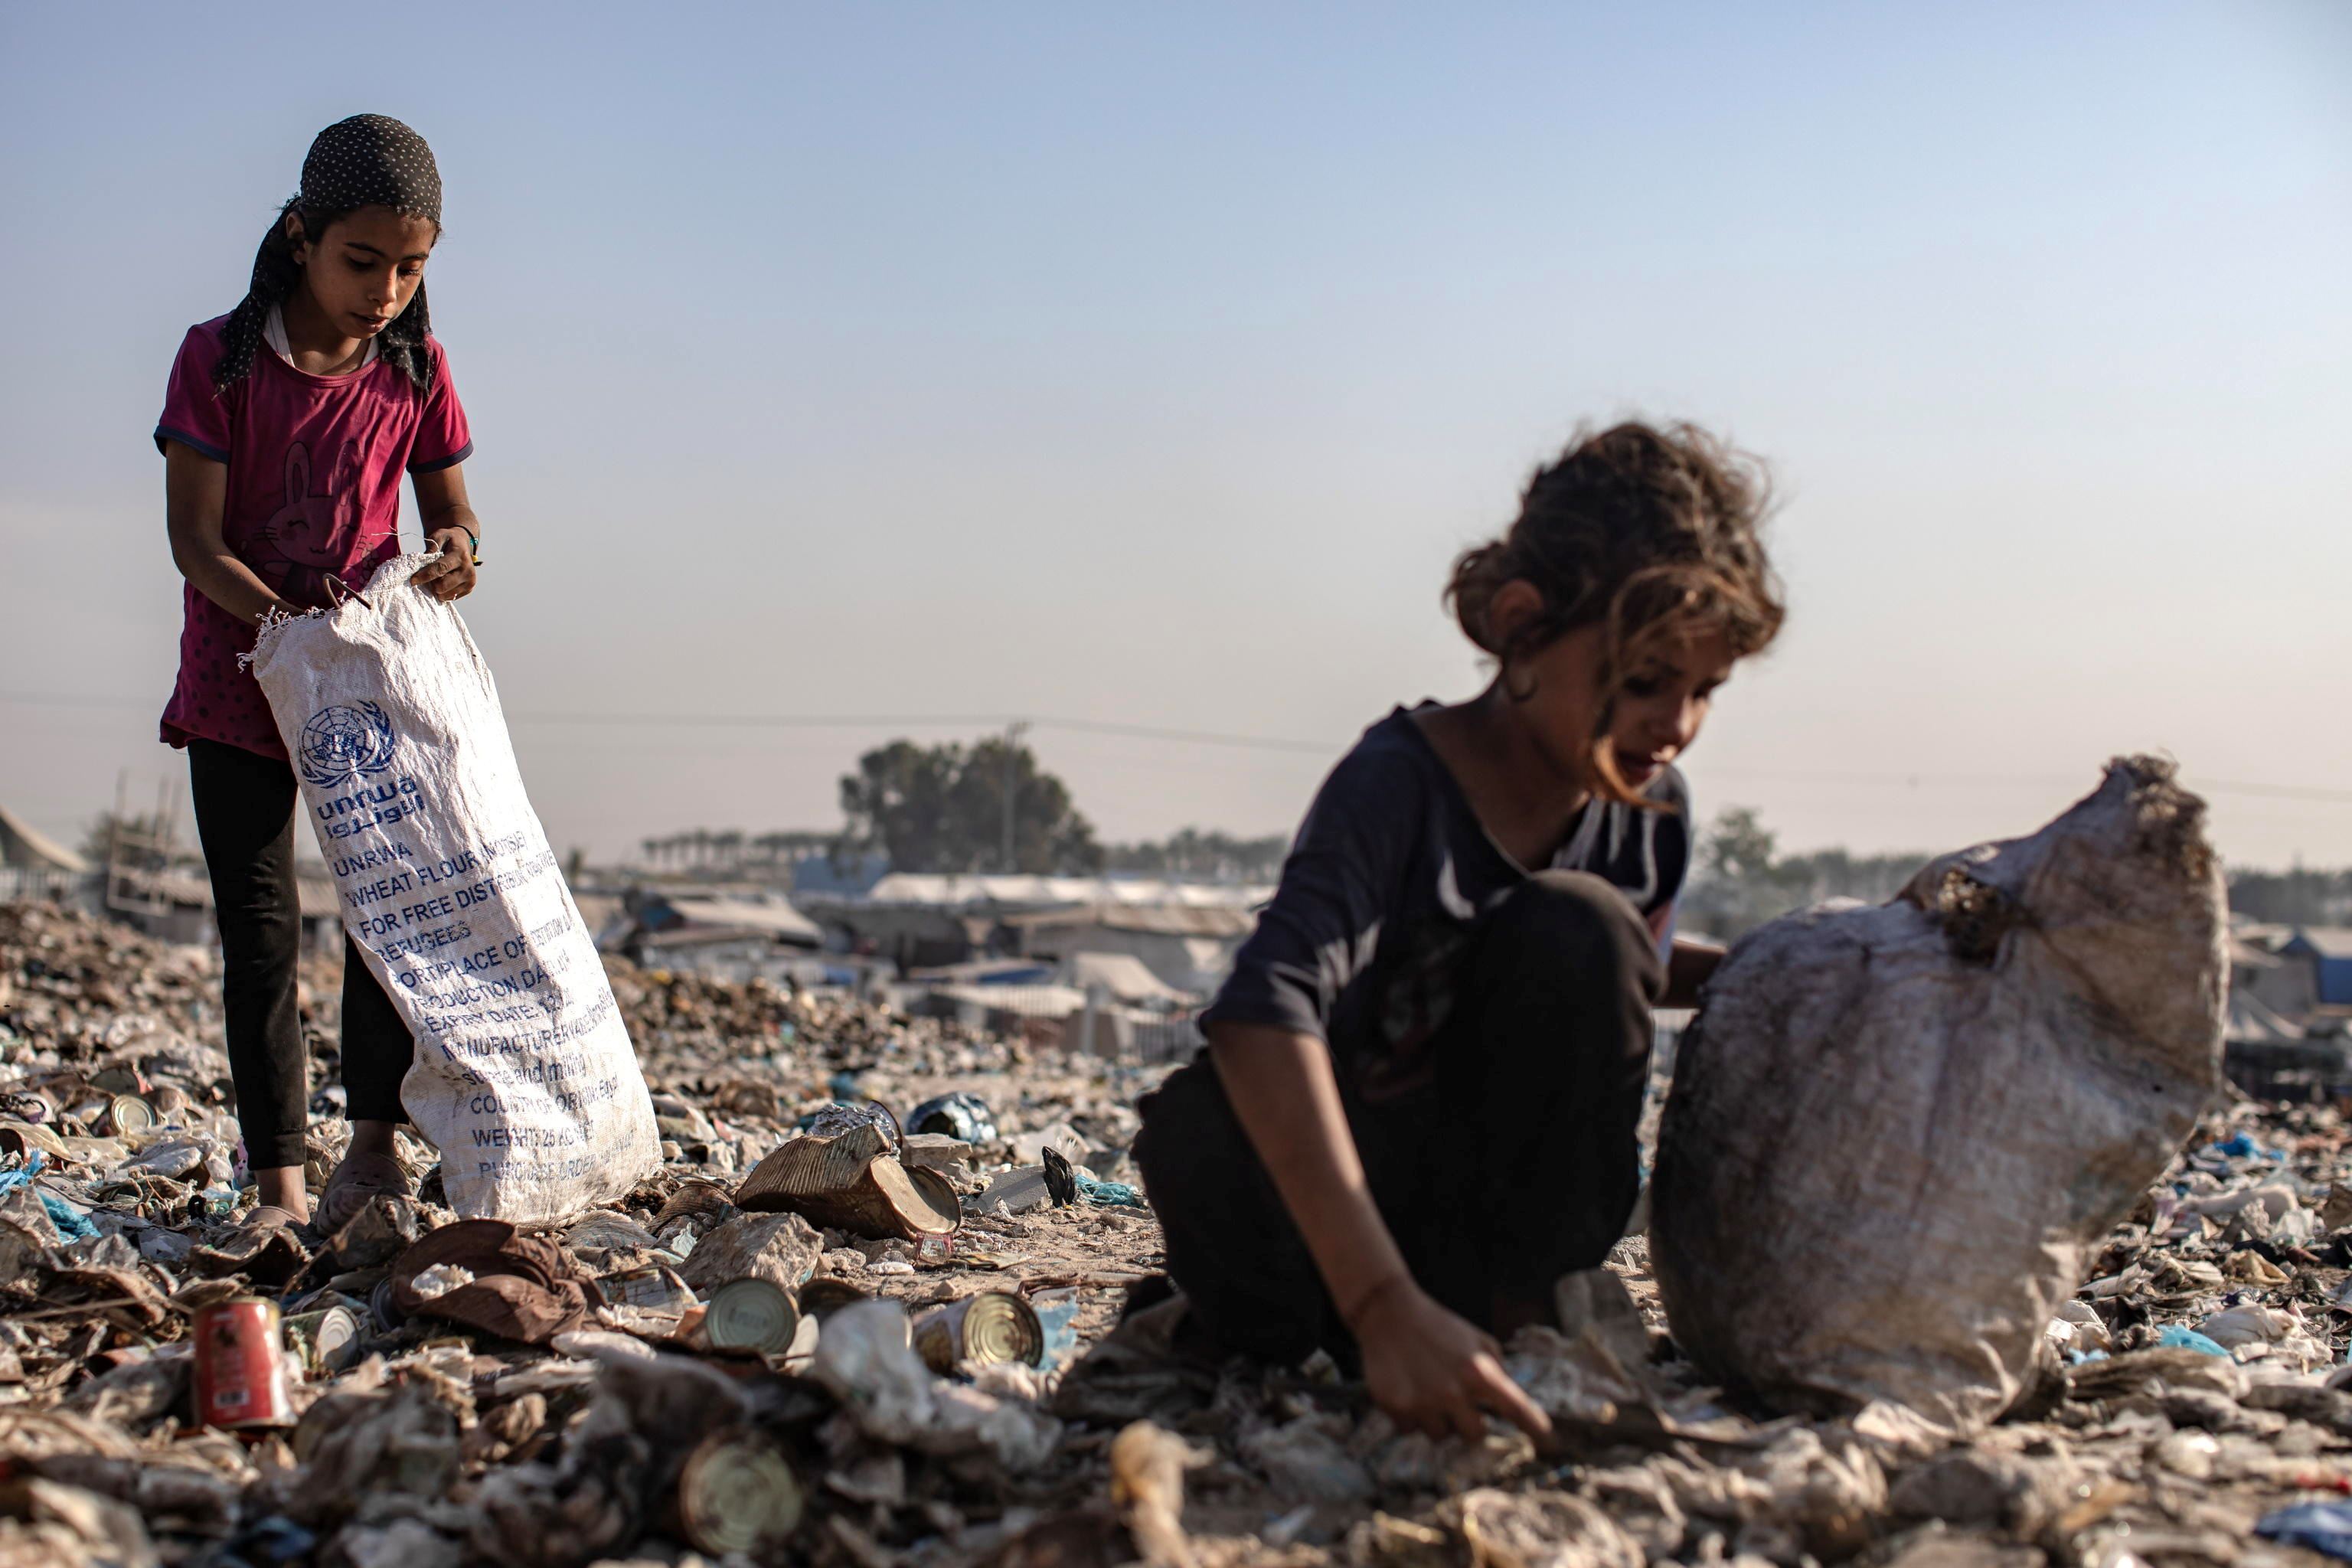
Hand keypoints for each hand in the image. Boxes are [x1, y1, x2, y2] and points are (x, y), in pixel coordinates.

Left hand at [412, 529, 478, 600]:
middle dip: (430, 583)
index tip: (413, 580)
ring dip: (436, 588)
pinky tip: (443, 582)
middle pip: (442, 586)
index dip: (425, 575)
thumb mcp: (439, 536)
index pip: (440, 569)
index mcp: (460, 556)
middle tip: (426, 577)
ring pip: (445, 594)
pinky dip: (443, 592)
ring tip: (436, 578)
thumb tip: (422, 560)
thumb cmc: (449, 541)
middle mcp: (468, 570)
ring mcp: (470, 581)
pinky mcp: (469, 589)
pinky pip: (450, 597)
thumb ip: (431, 546)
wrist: (464, 545)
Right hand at [1349, 1276, 1552, 1443]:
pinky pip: (1411, 1429)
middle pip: (1475, 1435)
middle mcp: (1454, 1391)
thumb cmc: (1440, 1326)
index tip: (1552, 1447)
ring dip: (1437, 1420)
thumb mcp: (1478, 1341)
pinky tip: (1407, 1389)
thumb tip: (1512, 1403)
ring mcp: (1424, 1401)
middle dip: (1469, 1423)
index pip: (1517, 1408)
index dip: (1537, 1431)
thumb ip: (1497, 1371)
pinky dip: (1411, 1415)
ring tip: (1426, 1390)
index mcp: (1479, 1372)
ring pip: (1440, 1435)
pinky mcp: (1396, 1406)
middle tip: (1456, 1402)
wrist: (1388, 1312)